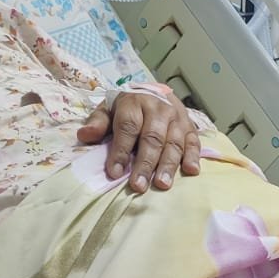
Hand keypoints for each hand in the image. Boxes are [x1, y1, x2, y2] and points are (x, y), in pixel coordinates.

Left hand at [77, 87, 201, 192]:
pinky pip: (194, 142)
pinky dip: (193, 156)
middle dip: (145, 163)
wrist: (152, 92)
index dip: (121, 150)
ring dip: (168, 165)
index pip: (128, 127)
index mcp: (134, 102)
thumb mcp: (108, 109)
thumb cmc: (127, 107)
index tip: (114, 172)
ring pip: (173, 142)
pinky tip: (191, 171)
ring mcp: (177, 117)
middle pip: (152, 137)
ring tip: (162, 184)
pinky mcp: (190, 126)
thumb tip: (84, 135)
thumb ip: (98, 122)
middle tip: (138, 185)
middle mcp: (158, 109)